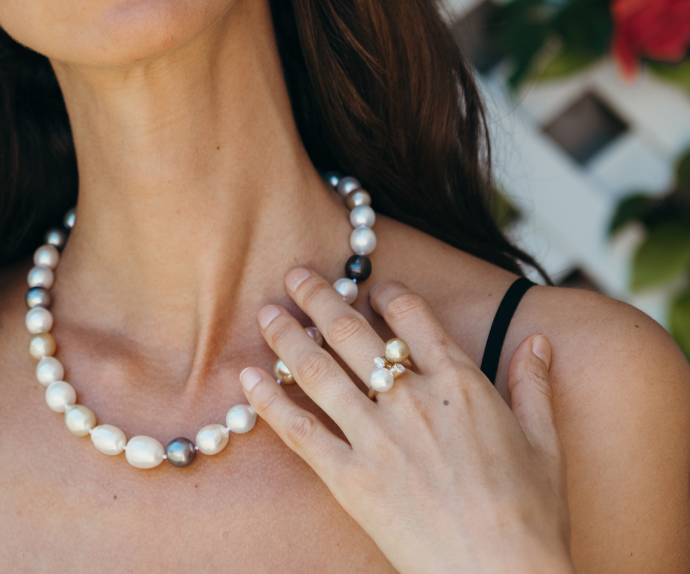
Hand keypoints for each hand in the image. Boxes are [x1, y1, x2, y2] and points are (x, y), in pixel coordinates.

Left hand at [241, 270, 572, 573]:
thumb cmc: (531, 519)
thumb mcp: (544, 445)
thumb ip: (533, 386)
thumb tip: (538, 341)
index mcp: (460, 385)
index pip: (413, 318)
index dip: (387, 294)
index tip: (370, 285)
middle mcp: (410, 401)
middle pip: (353, 333)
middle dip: (320, 298)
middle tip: (295, 275)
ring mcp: (376, 439)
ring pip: (319, 372)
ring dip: (287, 337)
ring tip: (266, 312)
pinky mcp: (350, 479)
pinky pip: (300, 431)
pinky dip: (270, 401)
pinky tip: (248, 378)